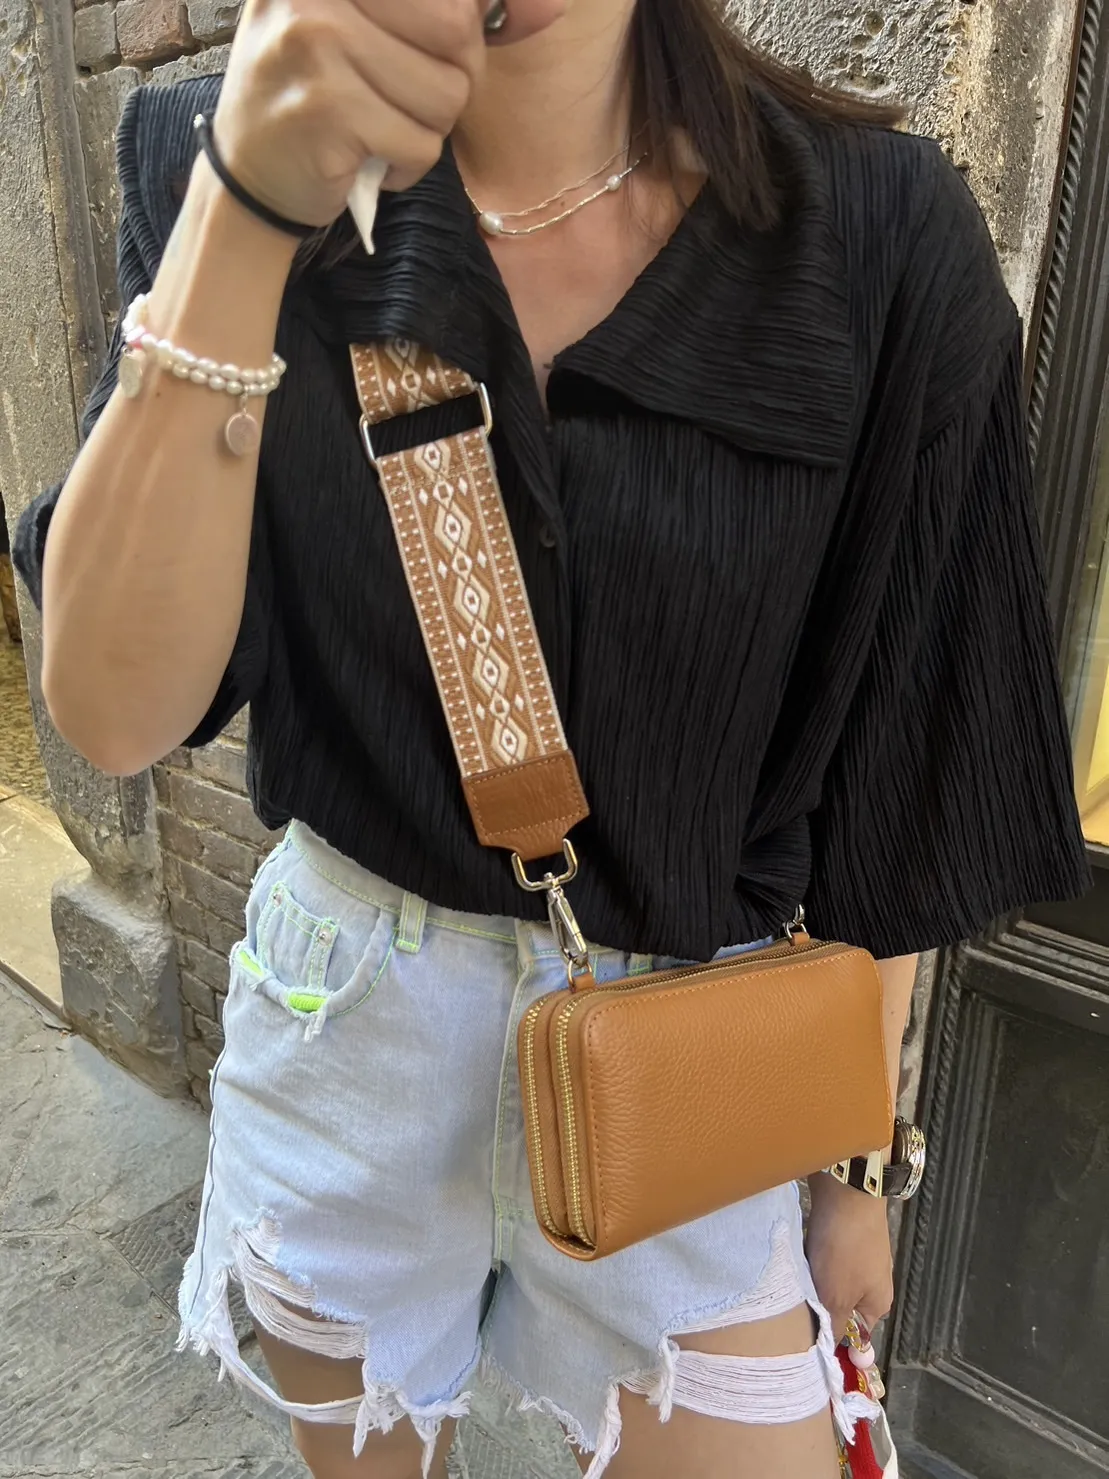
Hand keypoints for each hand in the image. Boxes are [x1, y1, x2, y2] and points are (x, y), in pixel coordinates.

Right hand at [212, 0, 565, 228]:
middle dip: (450, 80)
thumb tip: (548, 7)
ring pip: (446, 95)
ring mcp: (316, 40)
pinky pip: (421, 145)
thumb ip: (444, 12)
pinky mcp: (327, 105)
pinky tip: (363, 158)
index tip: (484, 38)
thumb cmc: (323, 93)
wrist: (248, 176)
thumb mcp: (369, 26)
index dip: (478, 19)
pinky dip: (405, 169)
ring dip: (425, 130)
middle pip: (457, 30)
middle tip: (404, 98)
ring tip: (375, 128)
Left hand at [805, 1173, 893, 1342]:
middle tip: (795, 1307)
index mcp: (878, 1303)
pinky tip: (796, 1255)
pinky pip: (821, 1257)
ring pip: (826, 1281)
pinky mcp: (842, 1234)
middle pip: (837, 1305)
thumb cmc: (845, 1248)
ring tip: (792, 1279)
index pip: (854, 1334)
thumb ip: (834, 1325)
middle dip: (816, 1305)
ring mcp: (857, 1255)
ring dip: (809, 1280)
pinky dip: (809, 1258)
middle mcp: (871, 1281)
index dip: (832, 1338)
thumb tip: (830, 1350)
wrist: (846, 1189)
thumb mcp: (837, 1296)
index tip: (807, 1341)